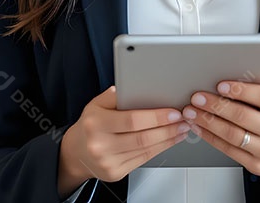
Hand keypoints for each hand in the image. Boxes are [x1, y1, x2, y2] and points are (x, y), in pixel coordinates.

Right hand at [58, 85, 190, 196]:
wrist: (76, 152)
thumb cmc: (90, 125)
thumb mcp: (96, 104)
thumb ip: (114, 95)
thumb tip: (133, 86)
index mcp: (96, 123)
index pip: (132, 120)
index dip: (156, 117)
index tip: (173, 112)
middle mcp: (100, 144)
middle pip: (142, 137)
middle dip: (167, 129)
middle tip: (183, 120)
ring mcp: (108, 161)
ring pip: (145, 150)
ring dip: (168, 139)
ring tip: (181, 129)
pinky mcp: (116, 173)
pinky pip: (143, 159)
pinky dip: (160, 149)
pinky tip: (169, 140)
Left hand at [181, 74, 259, 192]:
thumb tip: (248, 68)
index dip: (241, 90)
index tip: (220, 85)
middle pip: (243, 116)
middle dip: (216, 105)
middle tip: (198, 97)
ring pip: (233, 135)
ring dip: (208, 122)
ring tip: (193, 112)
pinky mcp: (257, 166)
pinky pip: (229, 150)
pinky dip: (210, 137)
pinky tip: (200, 127)